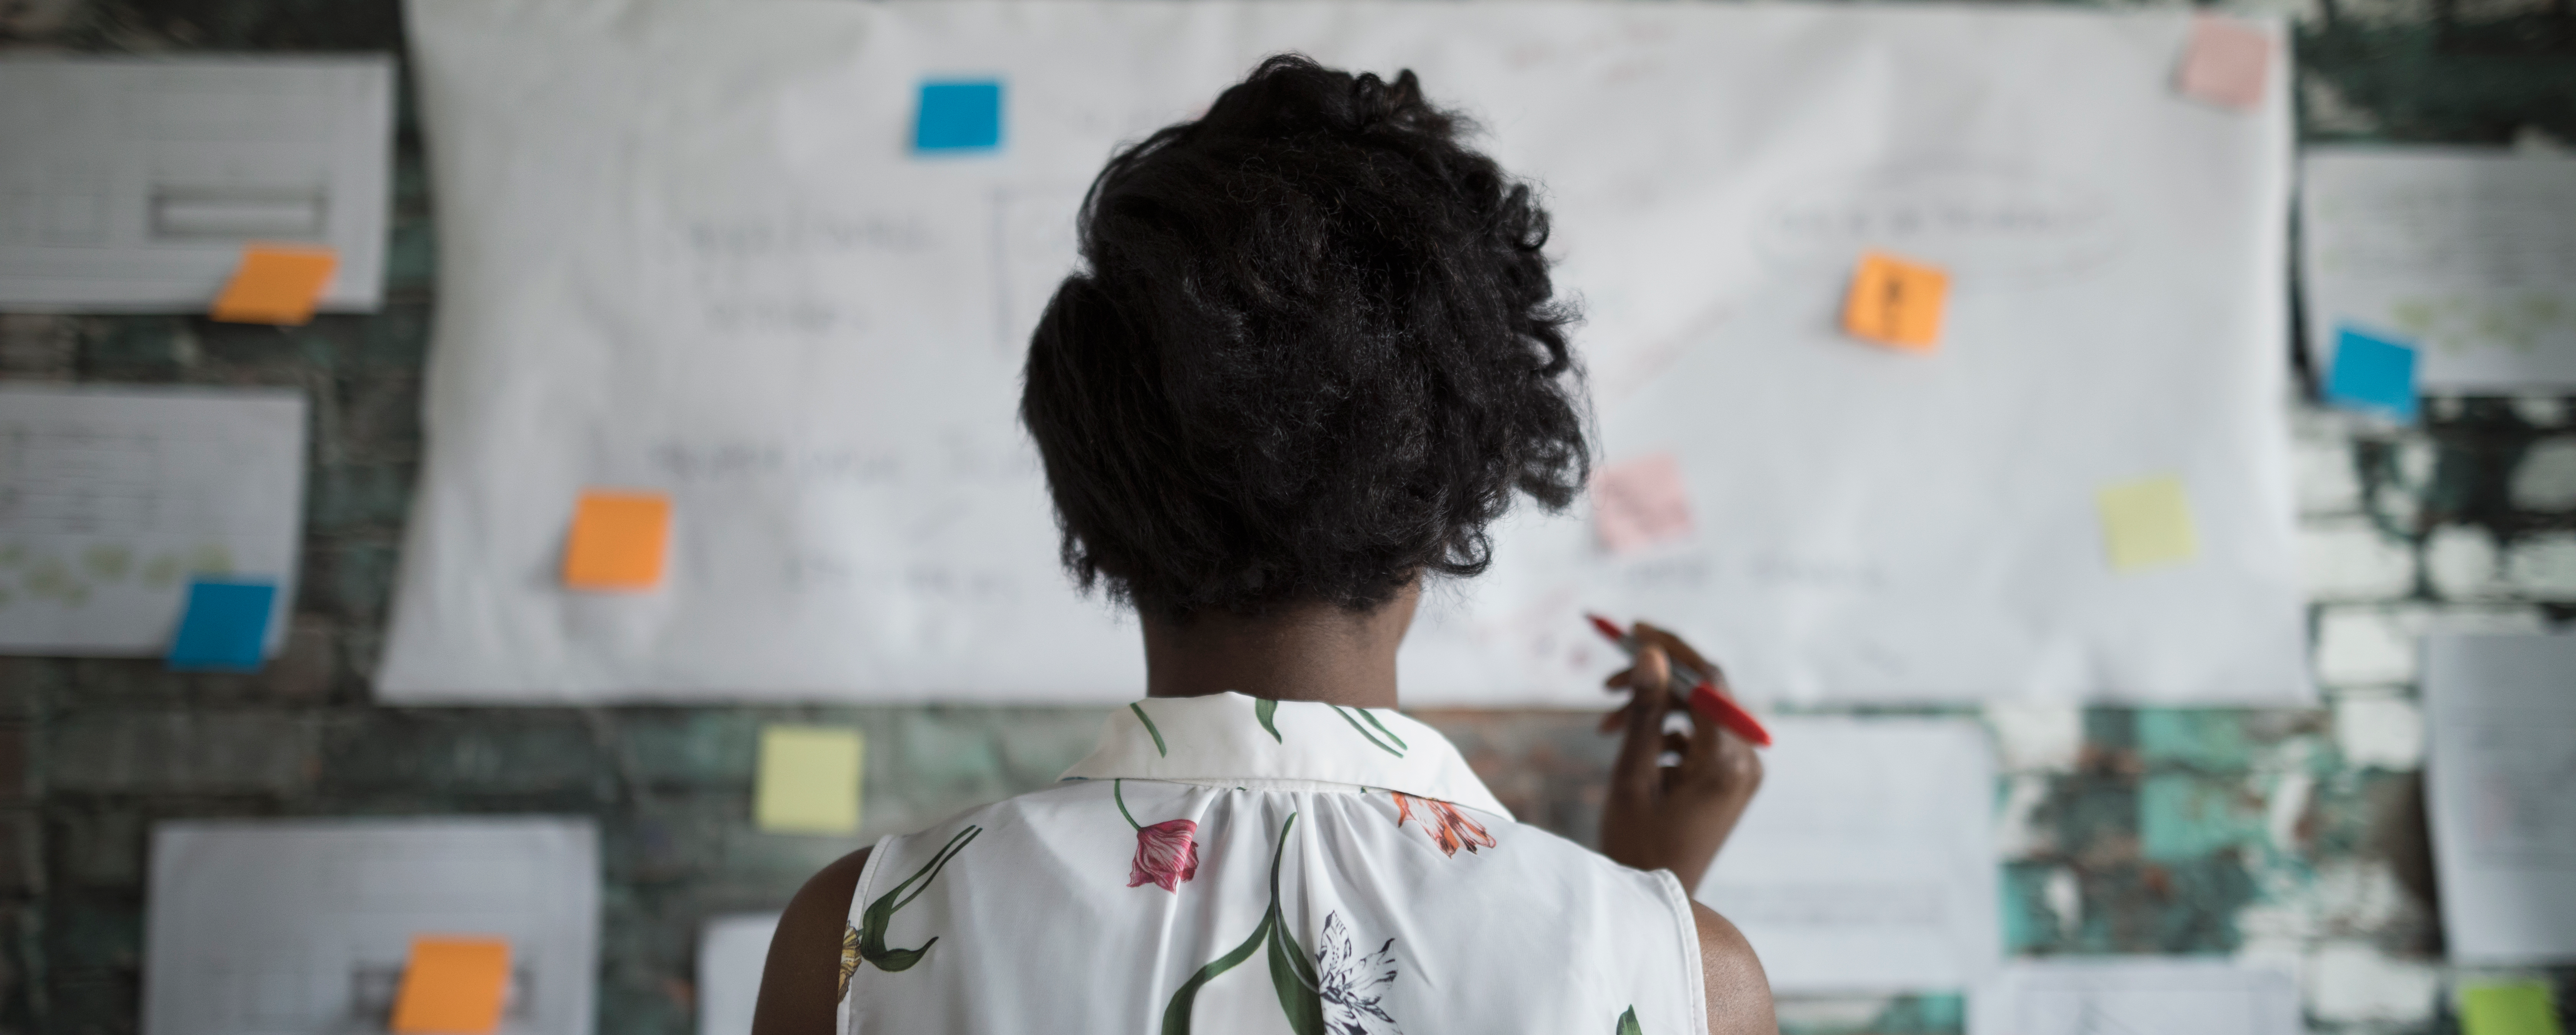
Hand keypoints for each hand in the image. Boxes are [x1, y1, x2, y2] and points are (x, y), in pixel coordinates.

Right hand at [1595, 621, 1761, 889]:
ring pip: (1698, 711)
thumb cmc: (1638, 845)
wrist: (1657, 901)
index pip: (1708, 679)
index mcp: (1726, 762)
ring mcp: (1740, 771)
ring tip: (1605, 724)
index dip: (1670, 647)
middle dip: (1654, 677)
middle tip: (1605, 675)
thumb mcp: (1633, 775)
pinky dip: (1664, 730)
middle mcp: (1745, 762)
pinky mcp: (1729, 778)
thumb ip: (1645, 711)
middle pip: (1705, 691)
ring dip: (1652, 707)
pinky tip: (1629, 745)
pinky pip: (1699, 735)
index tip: (1631, 631)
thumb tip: (1651, 653)